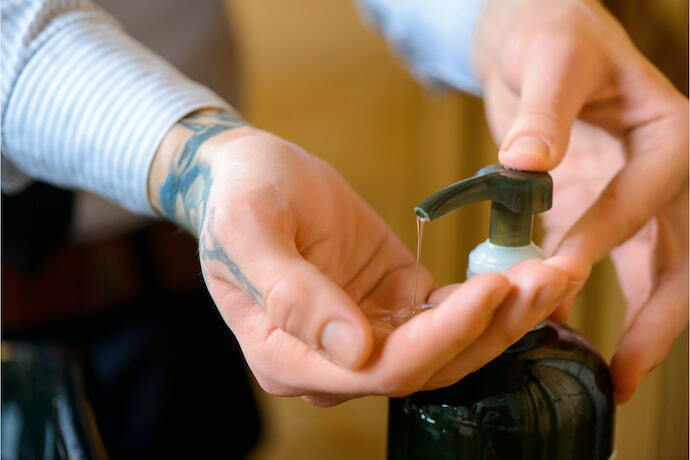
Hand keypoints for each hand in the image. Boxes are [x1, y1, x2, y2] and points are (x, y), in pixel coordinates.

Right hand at [148, 110, 581, 405]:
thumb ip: (291, 294)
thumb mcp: (250, 231)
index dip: (441, 337)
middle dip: (492, 328)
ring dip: (504, 316)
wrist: (247, 172)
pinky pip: (447, 312)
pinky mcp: (392, 301)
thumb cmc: (237, 197)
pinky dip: (489, 297)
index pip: (379, 370)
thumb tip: (353, 351)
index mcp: (289, 356)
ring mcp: (367, 331)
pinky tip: (527, 272)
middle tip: (548, 277)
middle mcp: (333, 359)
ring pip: (447, 344)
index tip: (491, 291)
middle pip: (426, 365)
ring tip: (555, 272)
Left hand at [474, 0, 687, 401]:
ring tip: (616, 375)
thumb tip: (527, 162)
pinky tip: (567, 324)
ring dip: (640, 323)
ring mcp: (638, 192)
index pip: (646, 196)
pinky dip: (595, 293)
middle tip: (626, 373)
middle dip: (657, 317)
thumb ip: (543, 110)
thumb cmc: (550, 35)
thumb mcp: (551, 59)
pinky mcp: (604, 204)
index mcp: (671, 133)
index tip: (562, 271)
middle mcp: (666, 169)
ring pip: (655, 268)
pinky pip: (612, 259)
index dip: (605, 235)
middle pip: (677, 254)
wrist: (536, 36)